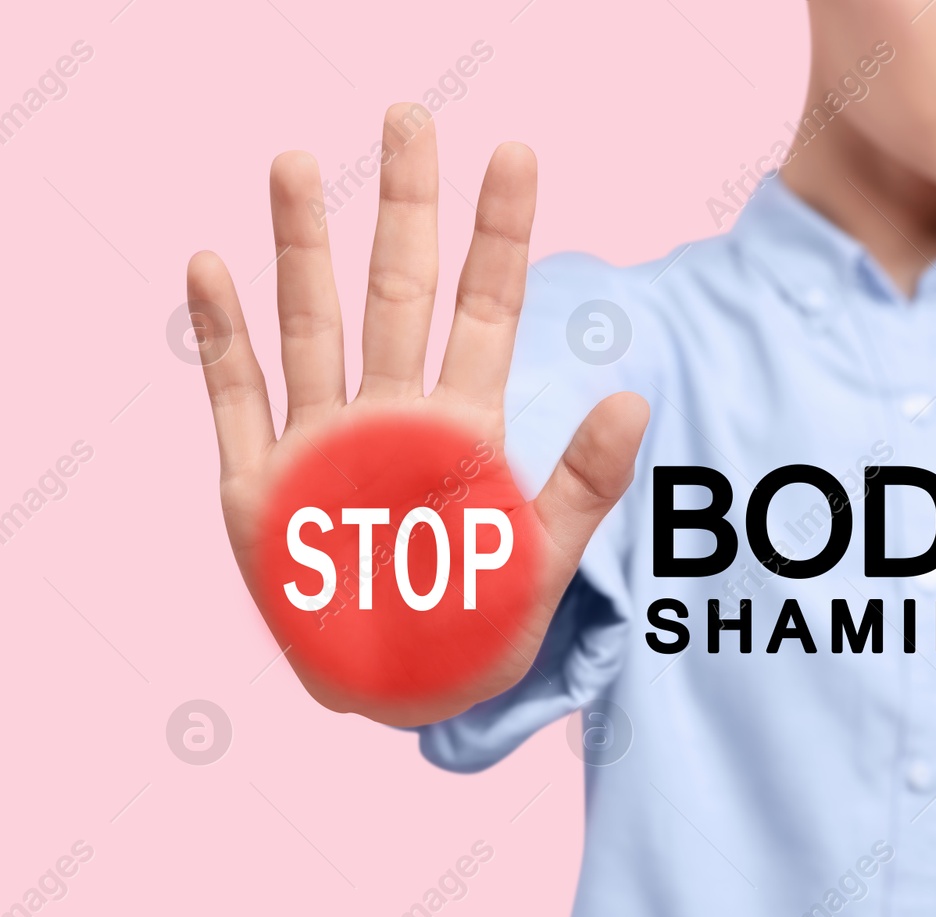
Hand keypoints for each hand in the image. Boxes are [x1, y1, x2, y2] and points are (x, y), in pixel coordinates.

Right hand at [186, 103, 648, 726]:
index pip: (487, 312)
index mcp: (463, 430)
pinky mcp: (261, 484)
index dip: (500, 236)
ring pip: (314, 325)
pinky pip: (238, 397)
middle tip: (408, 118)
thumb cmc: (479, 628)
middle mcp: (391, 417)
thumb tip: (637, 395)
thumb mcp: (545, 559)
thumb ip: (587, 482)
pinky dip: (223, 337)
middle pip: (398, 293)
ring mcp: (323, 443)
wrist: (402, 693)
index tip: (515, 155)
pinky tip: (212, 266)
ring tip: (298, 164)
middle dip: (404, 209)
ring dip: (302, 248)